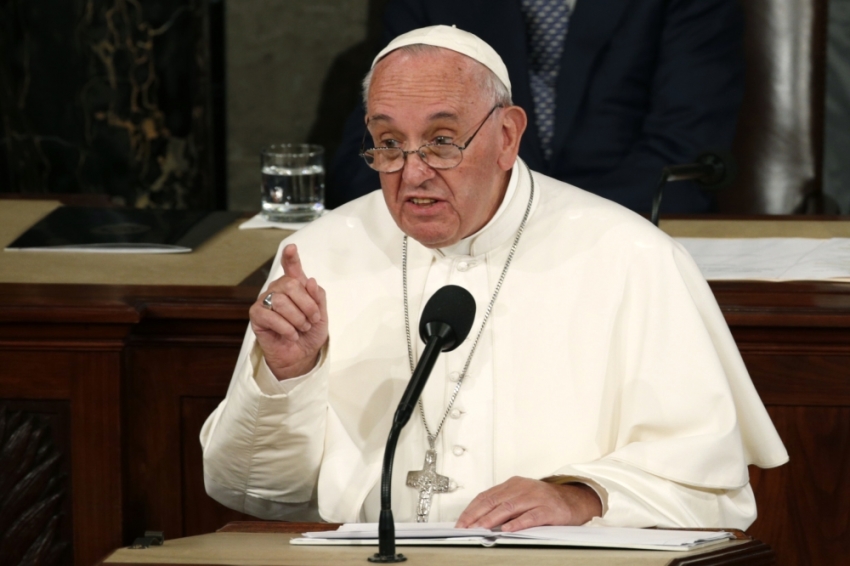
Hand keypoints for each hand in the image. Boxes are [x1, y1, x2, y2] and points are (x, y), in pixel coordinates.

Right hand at [249, 244, 328, 378]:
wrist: (301, 355)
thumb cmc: (309, 333)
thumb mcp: (321, 315)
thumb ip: (318, 297)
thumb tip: (310, 281)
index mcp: (295, 286)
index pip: (291, 267)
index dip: (291, 257)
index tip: (291, 248)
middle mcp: (278, 289)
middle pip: (291, 285)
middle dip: (307, 305)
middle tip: (312, 320)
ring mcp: (266, 301)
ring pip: (281, 301)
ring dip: (297, 319)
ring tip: (301, 329)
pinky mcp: (256, 316)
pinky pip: (270, 316)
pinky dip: (285, 328)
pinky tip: (291, 334)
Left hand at [455, 477, 601, 531]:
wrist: (574, 500)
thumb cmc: (544, 501)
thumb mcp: (521, 498)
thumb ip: (502, 505)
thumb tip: (478, 519)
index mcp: (512, 484)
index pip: (486, 496)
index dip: (471, 510)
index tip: (461, 522)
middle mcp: (522, 488)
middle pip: (494, 501)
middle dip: (476, 516)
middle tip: (465, 527)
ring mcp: (535, 497)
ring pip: (509, 507)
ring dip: (492, 519)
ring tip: (480, 528)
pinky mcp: (548, 509)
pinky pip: (531, 516)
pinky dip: (518, 523)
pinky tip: (508, 529)